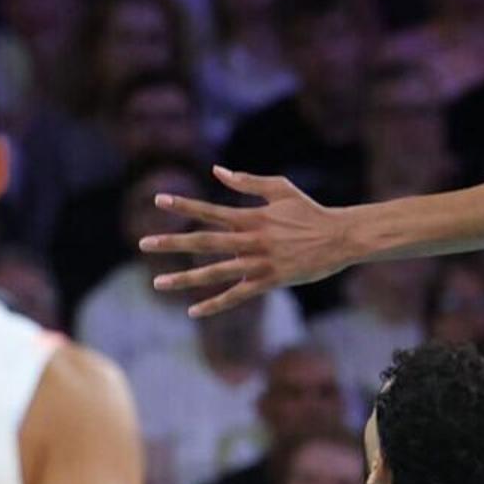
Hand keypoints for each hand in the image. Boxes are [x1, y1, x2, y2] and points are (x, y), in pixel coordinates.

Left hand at [143, 170, 356, 318]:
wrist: (340, 238)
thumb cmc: (310, 211)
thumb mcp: (280, 189)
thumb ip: (247, 182)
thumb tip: (217, 172)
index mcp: (252, 217)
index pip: (210, 210)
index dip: (184, 205)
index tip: (158, 200)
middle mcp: (251, 240)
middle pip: (204, 242)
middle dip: (172, 243)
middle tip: (143, 244)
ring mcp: (260, 263)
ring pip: (215, 272)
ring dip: (184, 278)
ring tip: (158, 283)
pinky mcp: (269, 282)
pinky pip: (237, 295)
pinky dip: (215, 304)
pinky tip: (193, 311)